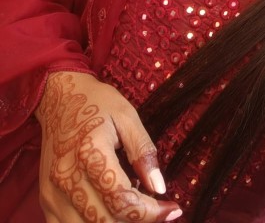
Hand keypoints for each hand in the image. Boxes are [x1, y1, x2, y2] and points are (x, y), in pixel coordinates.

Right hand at [35, 72, 181, 222]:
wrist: (59, 98)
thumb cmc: (97, 103)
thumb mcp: (127, 116)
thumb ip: (143, 151)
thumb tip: (159, 187)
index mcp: (90, 152)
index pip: (121, 199)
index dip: (151, 212)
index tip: (172, 210)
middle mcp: (67, 177)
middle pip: (105, 221)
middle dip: (137, 220)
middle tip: (156, 210)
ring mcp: (53, 193)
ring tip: (133, 207)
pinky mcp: (46, 201)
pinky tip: (111, 211)